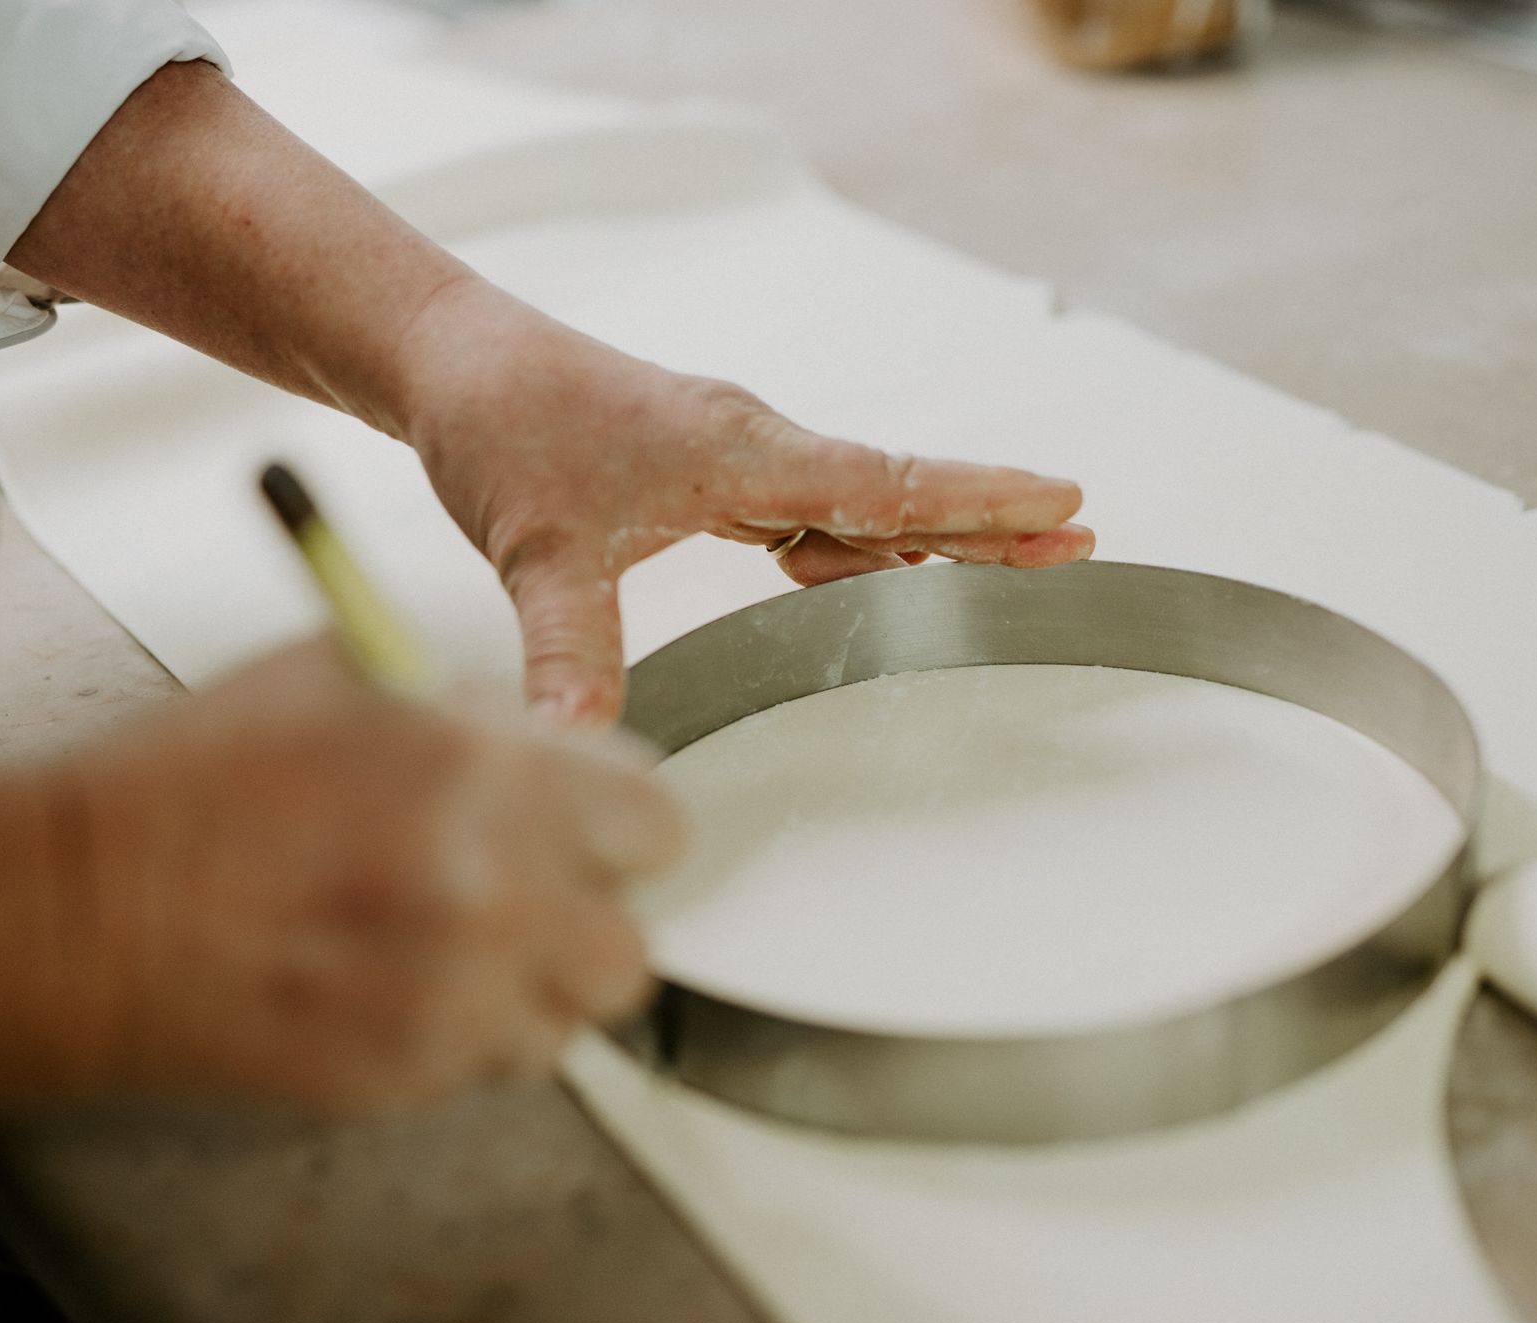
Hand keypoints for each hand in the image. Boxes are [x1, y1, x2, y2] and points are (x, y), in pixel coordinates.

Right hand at [43, 643, 683, 1111]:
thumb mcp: (346, 674)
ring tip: (463, 943)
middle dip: (587, 915)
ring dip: (536, 983)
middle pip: (631, 944)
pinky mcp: (409, 1075)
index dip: (619, 825)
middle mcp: (491, 890)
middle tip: (532, 891)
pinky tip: (409, 984)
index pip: (655, 826)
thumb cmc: (194, 785)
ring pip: (573, 1018)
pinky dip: (474, 1031)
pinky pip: (501, 1063)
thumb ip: (474, 712)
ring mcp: (453, 996)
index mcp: (485, 773)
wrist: (78, 911)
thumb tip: (546, 740)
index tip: (590, 828)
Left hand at [399, 280, 1095, 721]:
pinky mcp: (714, 473)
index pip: (887, 484)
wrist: (457, 365)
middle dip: (992, 516)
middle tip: (1079, 537)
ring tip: (1015, 560)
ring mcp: (738, 459)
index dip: (980, 501)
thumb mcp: (537, 549)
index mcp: (742, 453)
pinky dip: (861, 543)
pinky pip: (814, 512)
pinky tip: (877, 575)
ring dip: (934, 532)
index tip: (1065, 501)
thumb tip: (578, 742)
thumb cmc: (504, 425)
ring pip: (861, 502)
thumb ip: (569, 647)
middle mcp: (756, 448)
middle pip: (898, 490)